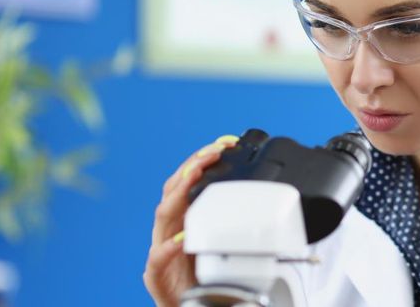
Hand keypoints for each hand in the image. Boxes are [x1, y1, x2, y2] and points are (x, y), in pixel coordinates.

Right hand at [143, 135, 237, 306]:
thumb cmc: (204, 275)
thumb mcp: (222, 242)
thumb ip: (233, 221)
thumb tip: (263, 198)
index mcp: (184, 218)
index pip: (188, 181)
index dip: (201, 160)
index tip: (222, 144)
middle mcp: (169, 229)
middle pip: (174, 189)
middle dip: (192, 167)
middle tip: (211, 152)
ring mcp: (159, 249)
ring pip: (163, 215)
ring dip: (179, 194)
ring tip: (194, 178)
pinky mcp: (156, 274)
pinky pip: (158, 257)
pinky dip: (168, 247)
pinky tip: (181, 239)